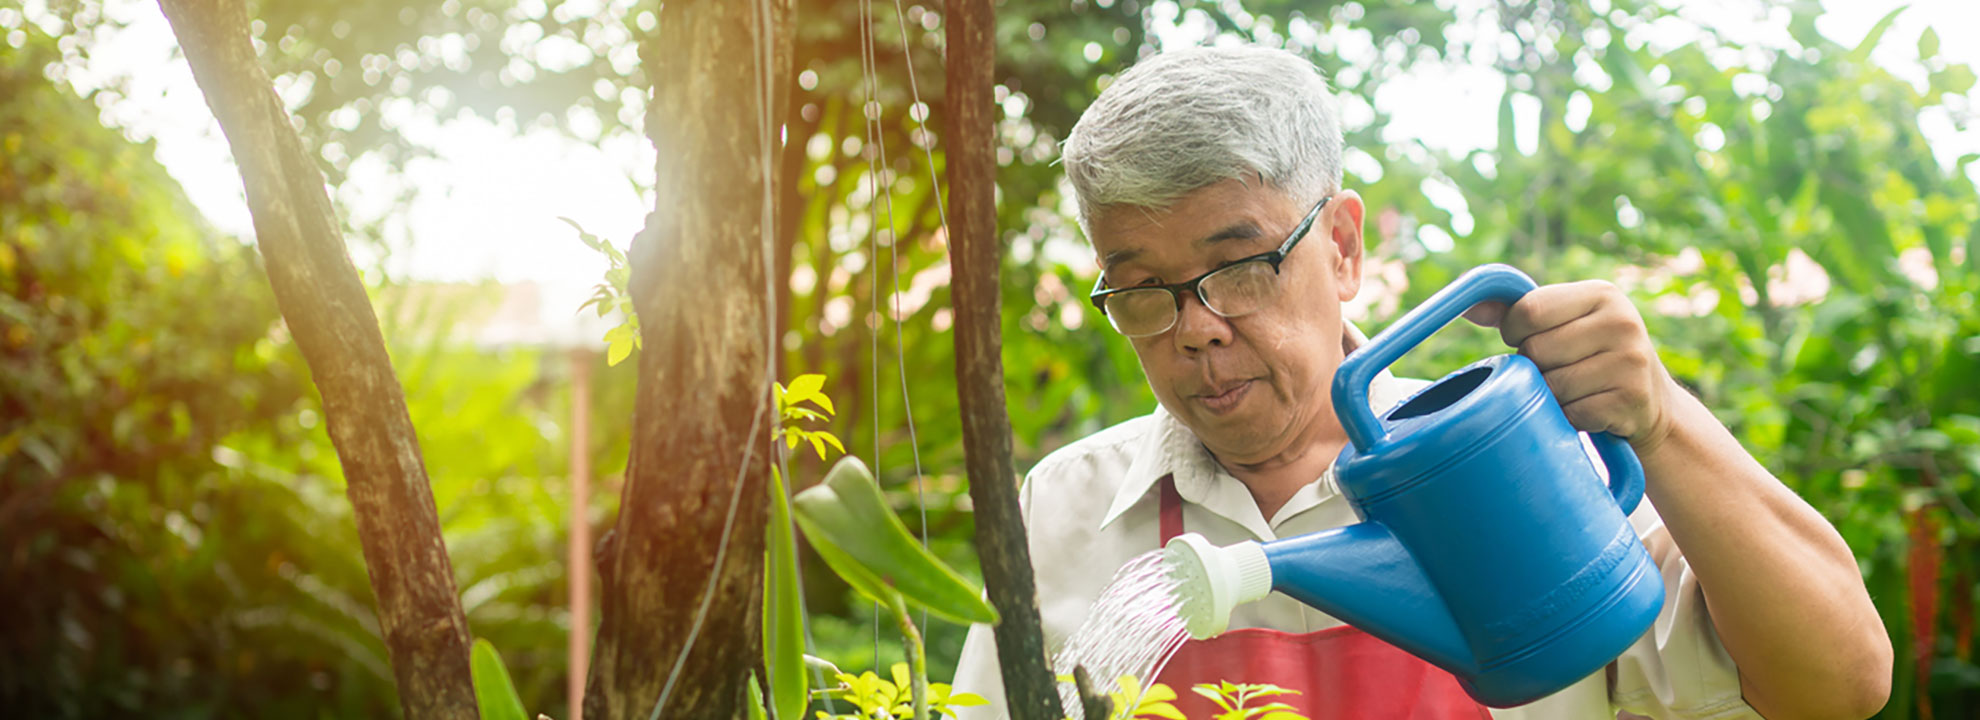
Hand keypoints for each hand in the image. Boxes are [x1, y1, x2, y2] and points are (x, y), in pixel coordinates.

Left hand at [1464, 280, 1680, 454]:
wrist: (1651, 403)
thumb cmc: (1592, 356)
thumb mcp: (1566, 323)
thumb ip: (1518, 312)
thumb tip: (1468, 308)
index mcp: (1601, 294)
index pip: (1527, 311)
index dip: (1513, 332)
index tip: (1525, 340)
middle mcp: (1621, 322)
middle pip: (1535, 351)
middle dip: (1533, 367)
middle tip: (1557, 369)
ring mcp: (1631, 362)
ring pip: (1551, 385)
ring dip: (1550, 395)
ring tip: (1573, 389)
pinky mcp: (1631, 400)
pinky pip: (1571, 413)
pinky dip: (1570, 418)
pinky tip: (1588, 409)